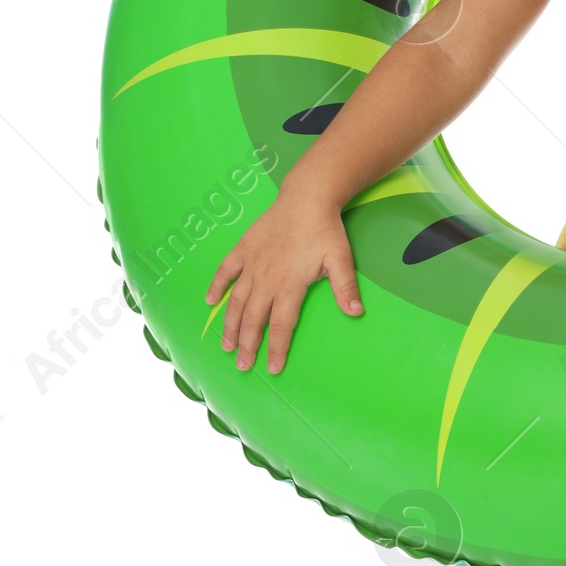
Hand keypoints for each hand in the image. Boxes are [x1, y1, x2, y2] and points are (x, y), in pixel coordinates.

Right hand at [205, 186, 362, 372]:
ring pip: (237, 301)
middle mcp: (266, 278)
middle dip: (248, 345)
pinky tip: (210, 302)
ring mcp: (252, 263)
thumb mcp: (341, 259)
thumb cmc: (325, 229)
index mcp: (289, 284)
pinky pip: (225, 271)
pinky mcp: (243, 248)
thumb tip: (356, 312)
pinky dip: (216, 286)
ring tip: (226, 346)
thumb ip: (345, 288)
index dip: (275, 348)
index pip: (280, 324)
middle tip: (243, 366)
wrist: (307, 196)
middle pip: (254, 318)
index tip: (272, 368)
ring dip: (230, 324)